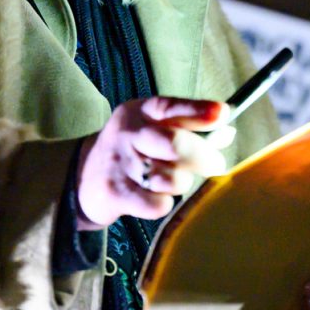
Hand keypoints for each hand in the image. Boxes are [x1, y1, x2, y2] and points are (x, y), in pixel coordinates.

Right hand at [75, 96, 233, 228]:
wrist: (82, 176)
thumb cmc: (131, 150)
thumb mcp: (151, 127)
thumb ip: (187, 127)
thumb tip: (227, 131)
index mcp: (140, 111)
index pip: (171, 106)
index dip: (199, 110)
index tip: (223, 113)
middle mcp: (128, 133)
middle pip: (175, 144)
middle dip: (204, 156)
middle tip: (215, 164)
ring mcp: (120, 163)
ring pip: (172, 177)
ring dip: (181, 183)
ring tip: (173, 180)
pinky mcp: (116, 192)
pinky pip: (158, 203)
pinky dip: (164, 203)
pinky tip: (155, 197)